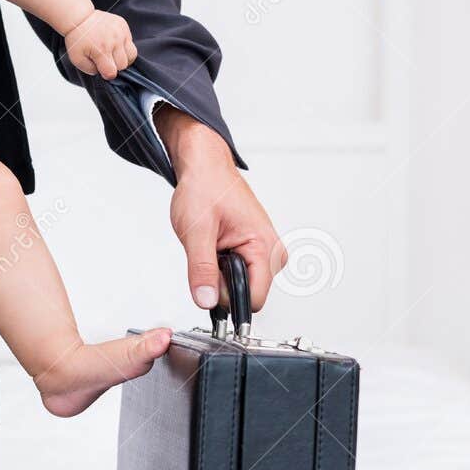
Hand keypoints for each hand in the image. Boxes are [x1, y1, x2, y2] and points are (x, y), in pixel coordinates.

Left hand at [64, 8, 136, 77]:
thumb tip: (102, 72)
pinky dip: (124, 47)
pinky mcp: (124, 26)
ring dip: (123, 58)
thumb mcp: (77, 59)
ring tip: (113, 54)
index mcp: (102, 50)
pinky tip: (114, 44)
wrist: (79, 17)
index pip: (112, 72)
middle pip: (123, 65)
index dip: (106, 74)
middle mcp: (114, 41)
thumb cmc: (77, 39)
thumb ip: (90, 70)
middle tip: (105, 59)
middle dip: (115, 66)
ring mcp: (121, 32)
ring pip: (132, 55)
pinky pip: (131, 43)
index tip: (101, 69)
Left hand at [156, 107, 287, 312]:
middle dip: (220, 281)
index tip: (208, 283)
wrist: (205, 169)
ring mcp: (264, 252)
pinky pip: (237, 273)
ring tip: (212, 243)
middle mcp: (272, 252)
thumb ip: (202, 270)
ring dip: (219, 271)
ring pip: (239, 284)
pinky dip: (221, 264)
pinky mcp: (255, 251)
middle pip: (245, 293)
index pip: (253, 299)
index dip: (225, 297)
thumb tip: (206, 300)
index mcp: (265, 247)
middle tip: (208, 251)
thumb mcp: (197, 231)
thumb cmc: (205, 189)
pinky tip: (216, 243)